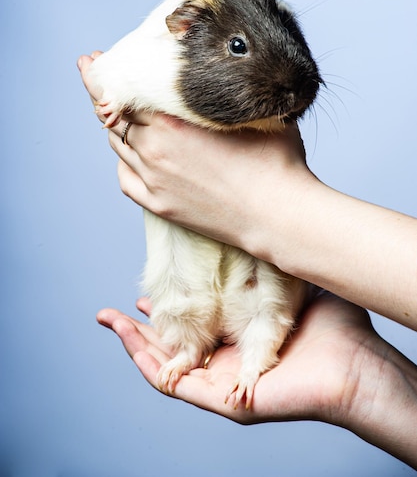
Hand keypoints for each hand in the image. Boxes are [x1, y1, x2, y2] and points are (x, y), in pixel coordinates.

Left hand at [77, 52, 311, 253]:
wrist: (279, 214)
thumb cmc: (274, 160)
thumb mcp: (251, 111)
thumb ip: (227, 90)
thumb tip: (229, 73)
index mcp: (172, 119)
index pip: (120, 90)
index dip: (102, 74)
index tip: (92, 61)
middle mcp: (154, 147)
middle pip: (114, 116)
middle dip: (106, 97)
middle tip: (102, 80)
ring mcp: (154, 179)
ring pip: (119, 145)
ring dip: (119, 128)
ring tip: (126, 117)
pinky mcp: (160, 205)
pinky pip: (126, 178)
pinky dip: (125, 162)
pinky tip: (135, 156)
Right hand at [97, 294, 416, 467]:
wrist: (354, 360)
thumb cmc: (332, 327)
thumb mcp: (288, 288)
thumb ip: (265, 268)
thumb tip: (249, 235)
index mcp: (237, 340)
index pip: (189, 329)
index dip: (164, 313)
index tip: (143, 292)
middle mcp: (224, 361)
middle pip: (169, 348)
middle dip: (136, 330)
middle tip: (108, 312)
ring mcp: (222, 382)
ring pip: (165, 367)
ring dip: (135, 345)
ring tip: (109, 323)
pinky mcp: (223, 399)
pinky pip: (176, 386)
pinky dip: (151, 366)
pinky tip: (133, 343)